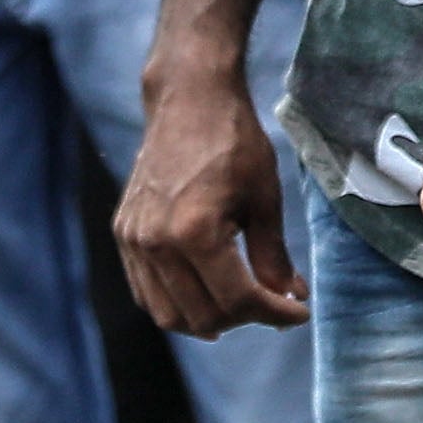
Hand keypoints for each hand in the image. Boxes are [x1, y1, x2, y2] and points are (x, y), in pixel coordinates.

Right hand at [116, 65, 313, 336]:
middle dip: (245, 319)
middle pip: (202, 316)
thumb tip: (291, 298)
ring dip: (208, 321)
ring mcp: (134, 240)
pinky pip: (146, 292)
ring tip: (240, 306)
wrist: (189, 101)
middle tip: (272, 305)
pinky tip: (206, 294)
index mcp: (195, 232)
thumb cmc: (233, 142)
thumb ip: (273, 257)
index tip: (298, 312)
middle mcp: (156, 242)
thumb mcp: (265, 199)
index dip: (275, 314)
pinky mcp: (124, 234)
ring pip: (168, 315)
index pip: (237, 300)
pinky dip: (177, 305)